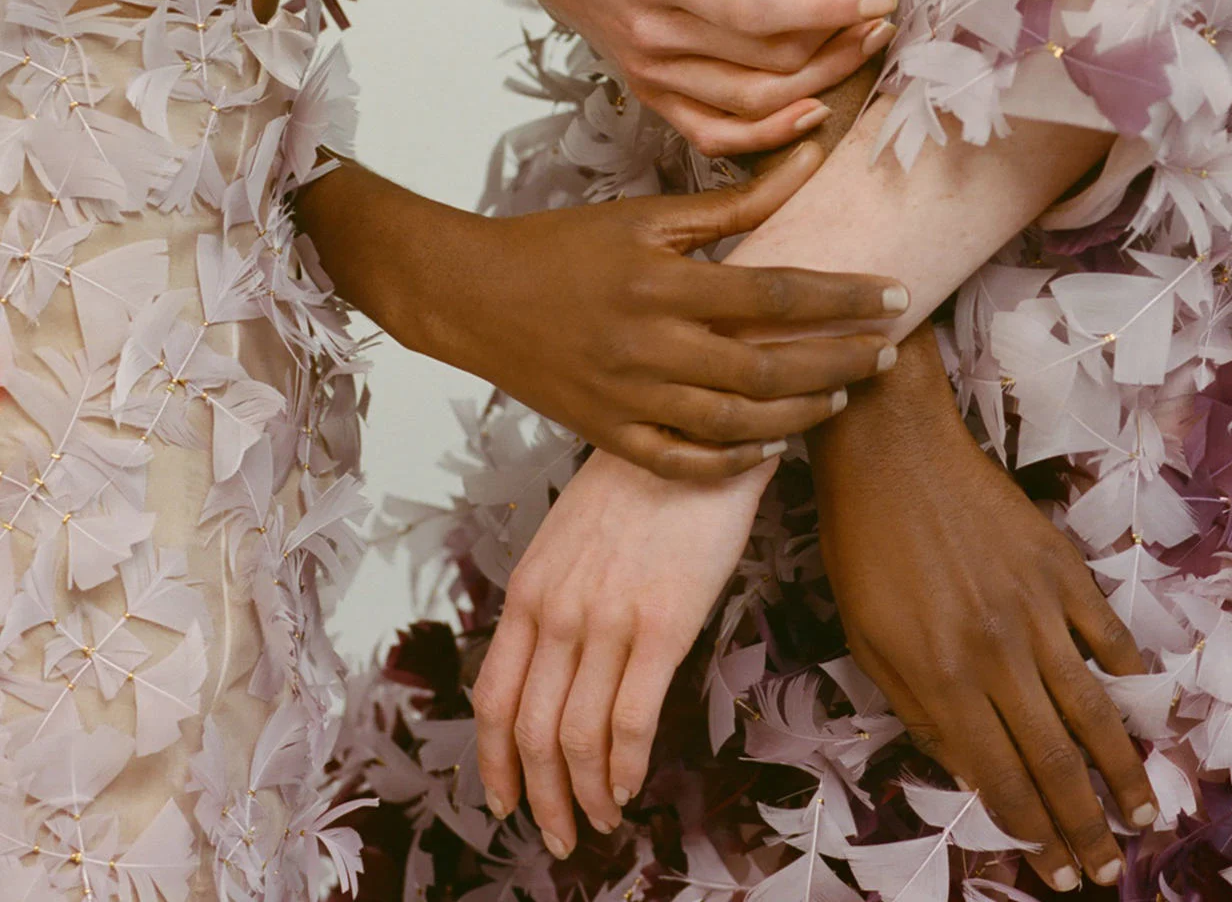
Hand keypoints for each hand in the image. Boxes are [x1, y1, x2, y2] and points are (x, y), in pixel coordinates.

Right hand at [398, 143, 903, 480]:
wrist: (471, 296)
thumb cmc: (559, 247)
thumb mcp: (645, 216)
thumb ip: (735, 201)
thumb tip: (812, 155)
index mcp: (664, 285)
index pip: (778, 296)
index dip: (845, 298)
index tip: (895, 297)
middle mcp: (651, 347)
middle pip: (769, 369)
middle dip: (839, 363)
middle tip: (884, 355)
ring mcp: (628, 398)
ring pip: (735, 424)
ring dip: (799, 415)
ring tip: (840, 396)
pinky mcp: (607, 433)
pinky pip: (680, 461)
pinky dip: (729, 462)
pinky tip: (768, 448)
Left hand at [472, 447, 771, 856]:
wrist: (692, 442)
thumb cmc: (636, 488)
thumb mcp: (567, 537)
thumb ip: (552, 599)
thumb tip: (552, 668)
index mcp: (528, 590)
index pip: (493, 698)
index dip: (493, 763)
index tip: (505, 801)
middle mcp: (555, 611)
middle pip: (529, 731)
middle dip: (540, 797)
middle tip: (559, 834)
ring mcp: (606, 619)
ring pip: (575, 737)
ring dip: (584, 794)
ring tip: (600, 820)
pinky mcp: (662, 623)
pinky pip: (632, 719)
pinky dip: (625, 768)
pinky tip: (632, 787)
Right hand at [506, 0, 897, 156]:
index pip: (757, 10)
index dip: (825, 7)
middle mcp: (656, 40)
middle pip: (768, 60)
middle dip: (838, 35)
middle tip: (879, 3)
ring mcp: (654, 77)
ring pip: (754, 102)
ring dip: (820, 80)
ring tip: (864, 44)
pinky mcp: (654, 97)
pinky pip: (715, 136)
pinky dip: (767, 136)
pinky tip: (812, 114)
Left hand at [811, 327, 1157, 891]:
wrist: (891, 450)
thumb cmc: (861, 543)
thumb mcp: (864, 635)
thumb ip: (916, 707)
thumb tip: (967, 767)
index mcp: (937, 674)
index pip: (997, 775)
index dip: (1028, 828)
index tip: (1050, 863)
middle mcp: (995, 652)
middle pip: (1054, 759)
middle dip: (1082, 823)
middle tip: (1105, 868)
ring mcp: (1036, 610)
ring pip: (1094, 710)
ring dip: (1123, 772)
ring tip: (1144, 815)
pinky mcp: (1062, 570)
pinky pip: (1109, 639)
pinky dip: (1131, 683)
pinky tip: (1143, 714)